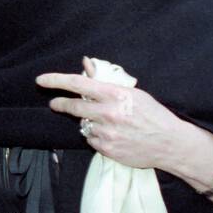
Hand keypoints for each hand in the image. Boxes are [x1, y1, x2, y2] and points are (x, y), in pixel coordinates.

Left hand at [36, 56, 187, 169]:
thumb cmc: (153, 114)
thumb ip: (105, 80)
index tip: (41, 80)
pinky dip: (97, 136)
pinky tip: (113, 135)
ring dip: (88, 122)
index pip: (78, 83)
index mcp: (115, 95)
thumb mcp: (133, 92)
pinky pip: (91, 140)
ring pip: (83, 125)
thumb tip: (85, 63)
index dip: (56, 81)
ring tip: (108, 123)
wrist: (171, 144)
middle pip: (73, 107)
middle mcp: (108, 113)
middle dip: (60, 104)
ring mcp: (107, 133)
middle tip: (55, 103)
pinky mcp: (107, 149)